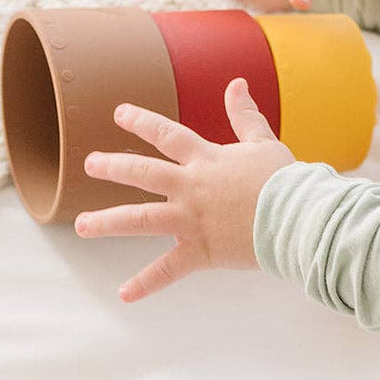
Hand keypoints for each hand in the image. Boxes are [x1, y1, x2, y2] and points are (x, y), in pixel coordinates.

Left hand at [73, 78, 296, 300]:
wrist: (298, 217)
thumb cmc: (284, 180)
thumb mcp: (263, 142)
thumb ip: (244, 115)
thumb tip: (236, 84)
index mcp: (206, 160)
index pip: (166, 135)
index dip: (142, 122)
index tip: (119, 113)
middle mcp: (191, 188)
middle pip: (143, 173)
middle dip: (113, 166)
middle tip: (89, 164)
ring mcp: (191, 220)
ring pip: (141, 219)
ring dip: (108, 222)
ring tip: (82, 226)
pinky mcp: (200, 251)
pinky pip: (167, 270)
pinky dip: (146, 284)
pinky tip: (123, 295)